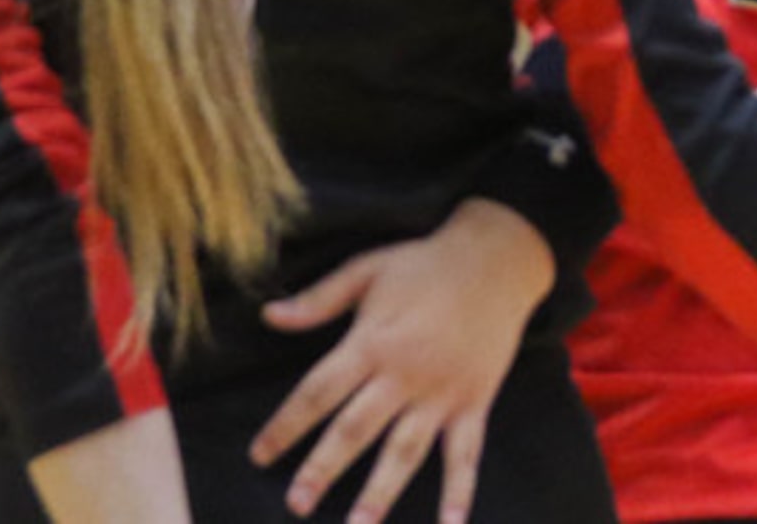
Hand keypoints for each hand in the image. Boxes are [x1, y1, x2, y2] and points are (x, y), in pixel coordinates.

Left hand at [250, 200, 553, 522]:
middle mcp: (403, 375)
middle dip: (322, 469)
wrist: (497, 257)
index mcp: (372, 342)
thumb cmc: (426, 262)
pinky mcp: (474, 402)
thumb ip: (319, 299)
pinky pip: (466, 454)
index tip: (260, 454)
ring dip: (380, 492)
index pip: (318, 392)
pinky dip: (459, 491)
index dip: (286, 424)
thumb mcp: (367, 269)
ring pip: (404, 451)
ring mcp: (441, 393)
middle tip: (297, 504)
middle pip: (355, 430)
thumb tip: (269, 315)